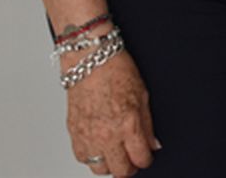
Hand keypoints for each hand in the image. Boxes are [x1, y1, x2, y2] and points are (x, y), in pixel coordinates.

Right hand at [66, 51, 156, 175]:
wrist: (89, 60)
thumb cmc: (116, 70)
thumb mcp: (143, 95)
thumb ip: (148, 125)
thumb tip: (152, 144)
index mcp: (128, 124)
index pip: (140, 159)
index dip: (146, 160)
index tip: (146, 156)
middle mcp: (107, 134)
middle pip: (120, 170)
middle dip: (129, 167)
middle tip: (132, 159)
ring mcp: (88, 135)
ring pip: (99, 169)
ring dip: (109, 163)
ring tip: (115, 152)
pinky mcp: (73, 132)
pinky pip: (82, 157)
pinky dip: (91, 156)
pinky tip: (98, 146)